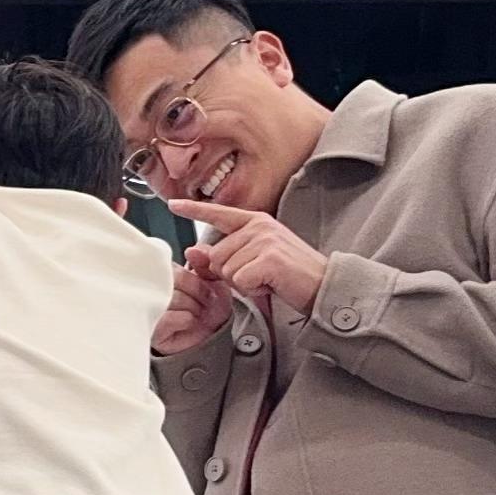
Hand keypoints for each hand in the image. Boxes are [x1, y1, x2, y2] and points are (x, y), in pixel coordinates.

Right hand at [152, 262, 234, 355]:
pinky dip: (185, 320)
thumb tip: (192, 251)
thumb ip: (204, 261)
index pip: (172, 266)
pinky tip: (188, 323)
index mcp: (162, 275)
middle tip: (206, 301)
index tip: (206, 285)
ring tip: (197, 313)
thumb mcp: (213, 280)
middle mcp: (150, 289)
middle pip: (173, 280)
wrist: (211, 336)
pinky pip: (170, 318)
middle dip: (197, 291)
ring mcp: (148, 309)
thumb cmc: (208, 307)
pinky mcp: (150, 330)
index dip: (193, 277)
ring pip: (173, 298)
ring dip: (193, 307)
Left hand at [188, 208, 328, 322]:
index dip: (194, 210)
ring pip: (226, 270)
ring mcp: (264, 240)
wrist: (323, 285)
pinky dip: (252, 290)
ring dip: (243, 283)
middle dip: (231, 274)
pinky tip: (270, 285)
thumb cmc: (288, 275)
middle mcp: (258, 226)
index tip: (172, 204)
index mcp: (255, 221)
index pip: (218, 214)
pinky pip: (239, 281)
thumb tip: (191, 253)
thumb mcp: (252, 263)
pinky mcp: (268, 258)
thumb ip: (222, 258)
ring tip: (267, 279)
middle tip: (259, 275)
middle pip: (216, 256)